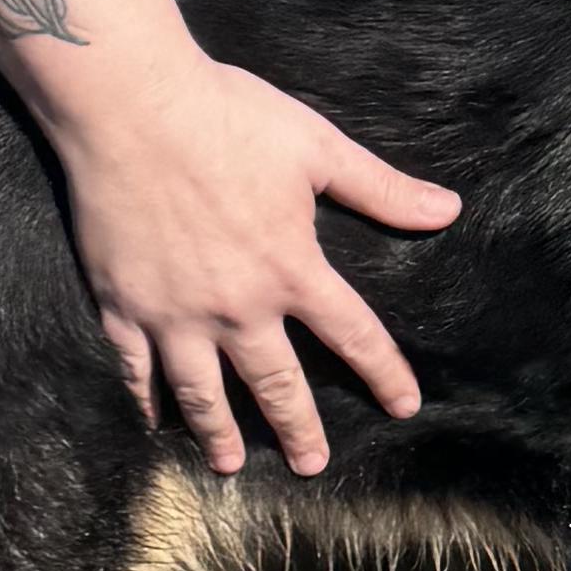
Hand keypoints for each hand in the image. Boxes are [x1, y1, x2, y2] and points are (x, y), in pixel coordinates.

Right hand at [24, 1, 461, 476]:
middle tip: (311, 464)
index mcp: (290, 268)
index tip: (403, 406)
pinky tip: (154, 422)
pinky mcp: (123, 305)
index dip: (384, 373)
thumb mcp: (316, 147)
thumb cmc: (227, 116)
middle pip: (277, 383)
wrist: (129, 104)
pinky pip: (135, 369)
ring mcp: (176, 313)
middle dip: (298, 429)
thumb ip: (381, 189)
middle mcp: (238, 306)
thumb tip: (447, 210)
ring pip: (203, 393)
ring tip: (230, 466)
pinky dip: (144, 400)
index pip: (354, 335)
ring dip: (219, 434)